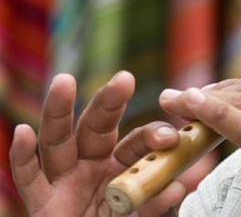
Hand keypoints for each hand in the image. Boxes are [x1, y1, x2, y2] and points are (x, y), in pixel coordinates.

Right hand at [10, 71, 185, 215]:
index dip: (152, 134)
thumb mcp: (145, 213)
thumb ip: (157, 200)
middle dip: (109, 102)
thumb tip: (176, 187)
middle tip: (125, 79)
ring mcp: (65, 184)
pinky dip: (23, 157)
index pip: (136, 141)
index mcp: (121, 165)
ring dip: (58, 111)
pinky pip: (30, 180)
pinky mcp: (44, 207)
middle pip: (96, 127)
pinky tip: (23, 133)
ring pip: (57, 142)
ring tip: (64, 82)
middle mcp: (91, 167)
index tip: (171, 137)